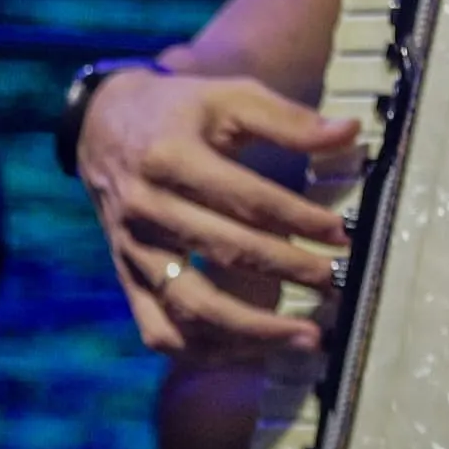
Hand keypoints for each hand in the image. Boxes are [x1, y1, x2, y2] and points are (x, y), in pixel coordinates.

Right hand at [79, 68, 360, 362]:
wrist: (100, 128)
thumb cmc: (175, 112)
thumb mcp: (227, 97)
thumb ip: (287, 120)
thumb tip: (348, 134)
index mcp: (170, 157)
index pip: (246, 199)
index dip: (298, 220)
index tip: (339, 234)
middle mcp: (146, 208)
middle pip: (226, 251)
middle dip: (289, 270)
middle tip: (333, 280)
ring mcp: (133, 250)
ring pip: (191, 305)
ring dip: (253, 329)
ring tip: (305, 335)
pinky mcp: (127, 277)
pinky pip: (160, 331)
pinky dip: (204, 351)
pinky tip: (250, 349)